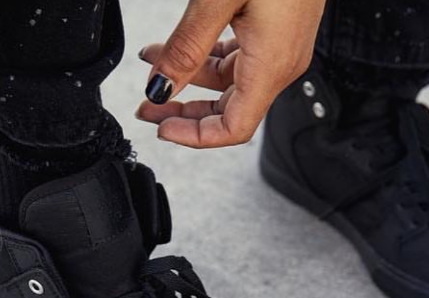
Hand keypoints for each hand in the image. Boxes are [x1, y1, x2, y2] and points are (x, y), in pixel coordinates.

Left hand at [136, 0, 324, 148]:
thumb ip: (185, 49)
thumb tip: (158, 89)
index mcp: (270, 66)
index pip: (233, 129)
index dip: (194, 136)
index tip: (160, 127)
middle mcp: (281, 64)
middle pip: (229, 112)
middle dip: (183, 112)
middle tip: (147, 106)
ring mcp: (282, 48)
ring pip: (230, 84)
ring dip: (189, 78)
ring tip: (152, 59)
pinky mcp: (279, 30)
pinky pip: (239, 60)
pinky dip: (206, 58)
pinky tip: (181, 44)